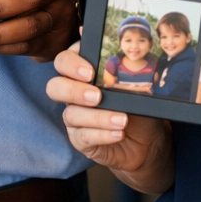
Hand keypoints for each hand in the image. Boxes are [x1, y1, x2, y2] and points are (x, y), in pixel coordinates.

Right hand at [47, 45, 169, 177]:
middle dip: (73, 90)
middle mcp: (73, 93)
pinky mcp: (79, 139)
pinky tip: (118, 133)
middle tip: (97, 96)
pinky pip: (82, 137)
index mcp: (82, 72)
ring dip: (97, 117)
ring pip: (71, 114)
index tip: (90, 72)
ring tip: (122, 120)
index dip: (71, 64)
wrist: (145, 141)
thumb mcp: (136, 88)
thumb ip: (127, 74)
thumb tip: (132, 62)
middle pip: (54, 86)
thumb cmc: (137, 107)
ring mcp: (74, 116)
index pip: (64, 60)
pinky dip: (102, 134)